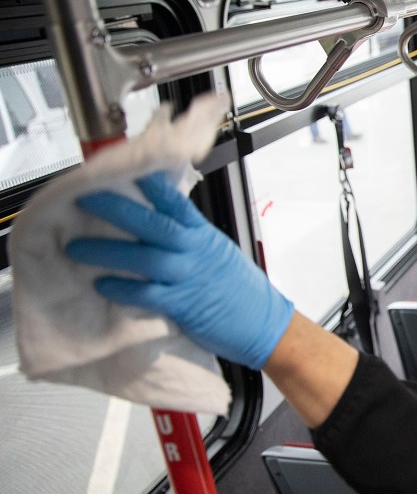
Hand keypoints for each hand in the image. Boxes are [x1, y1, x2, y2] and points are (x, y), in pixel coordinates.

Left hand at [65, 172, 293, 369]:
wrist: (264, 324)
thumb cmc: (241, 290)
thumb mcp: (219, 253)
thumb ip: (191, 238)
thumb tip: (157, 222)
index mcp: (205, 236)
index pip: (177, 202)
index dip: (151, 185)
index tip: (126, 169)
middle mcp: (196, 252)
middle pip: (154, 225)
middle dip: (116, 210)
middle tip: (85, 200)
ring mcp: (190, 278)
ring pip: (145, 259)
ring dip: (107, 253)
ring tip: (76, 249)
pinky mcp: (184, 306)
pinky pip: (149, 294)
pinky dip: (124, 289)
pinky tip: (103, 286)